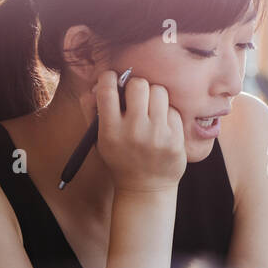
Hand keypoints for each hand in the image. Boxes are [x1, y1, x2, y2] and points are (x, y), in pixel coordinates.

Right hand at [79, 70, 186, 191]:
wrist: (146, 189)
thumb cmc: (120, 159)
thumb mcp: (99, 140)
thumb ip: (92, 111)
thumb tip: (96, 85)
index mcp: (110, 131)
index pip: (107, 91)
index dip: (109, 78)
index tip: (112, 80)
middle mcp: (134, 131)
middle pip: (138, 84)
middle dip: (135, 86)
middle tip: (135, 96)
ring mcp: (157, 134)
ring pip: (159, 91)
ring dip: (153, 96)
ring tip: (150, 109)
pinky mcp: (175, 138)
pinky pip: (173, 109)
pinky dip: (166, 112)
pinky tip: (161, 124)